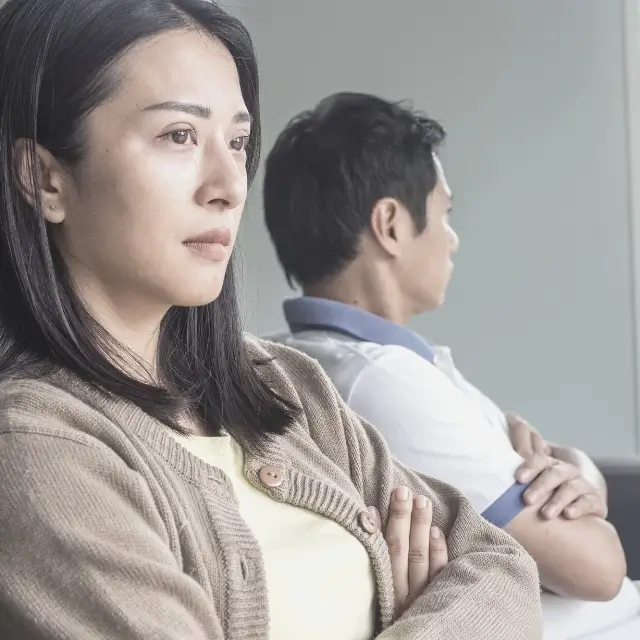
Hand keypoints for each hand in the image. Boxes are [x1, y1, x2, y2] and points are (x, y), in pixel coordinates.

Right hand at [368, 486, 447, 615]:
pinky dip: (438, 552)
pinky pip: (439, 575)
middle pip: (400, 550)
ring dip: (420, 526)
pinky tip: (436, 531)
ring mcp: (420, 597)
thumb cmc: (381, 614)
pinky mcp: (437, 600)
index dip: (375, 529)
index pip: (378, 554)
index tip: (371, 505)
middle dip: (401, 518)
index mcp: (381, 590)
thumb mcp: (368, 595)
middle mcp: (400, 594)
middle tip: (402, 491)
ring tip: (421, 500)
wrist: (409, 639)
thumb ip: (369, 565)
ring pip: (420, 557)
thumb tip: (363, 525)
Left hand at [507, 413, 606, 519]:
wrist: (587, 490)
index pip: (540, 460)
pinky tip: (569, 515)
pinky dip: (579, 508)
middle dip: (541, 486)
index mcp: (550, 461)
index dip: (530, 466)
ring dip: (558, 501)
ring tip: (546, 514)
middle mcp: (567, 471)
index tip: (518, 478)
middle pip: (554, 474)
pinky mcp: (595, 501)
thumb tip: (510, 416)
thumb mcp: (537, 464)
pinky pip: (588, 503)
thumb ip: (523, 446)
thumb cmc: (552, 478)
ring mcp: (582, 485)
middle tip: (527, 500)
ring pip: (571, 489)